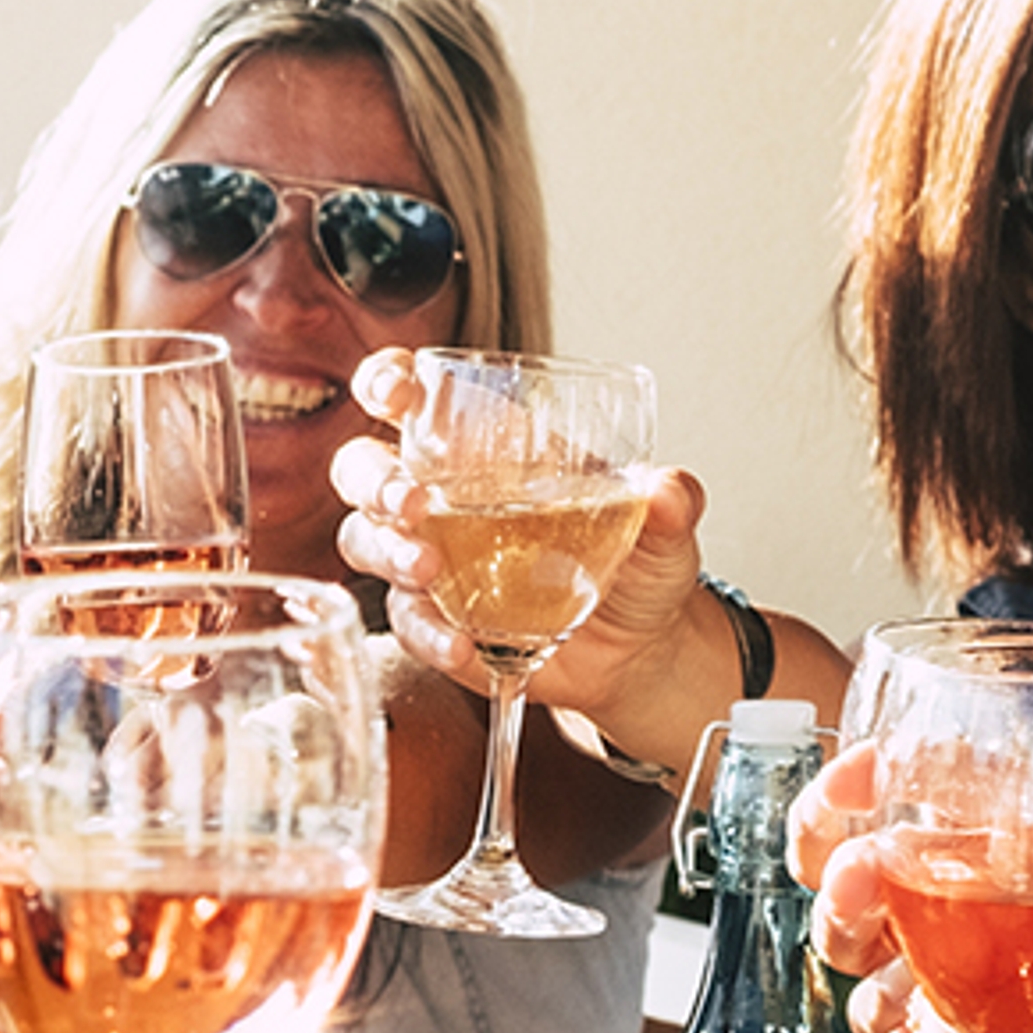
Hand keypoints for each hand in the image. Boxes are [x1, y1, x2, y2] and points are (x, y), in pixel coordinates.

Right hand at [330, 350, 719, 737]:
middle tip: (412, 502)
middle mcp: (443, 496)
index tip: (395, 392)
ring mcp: (430, 559)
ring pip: (365, 539)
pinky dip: (427, 632)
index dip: (387, 382)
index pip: (413, 398)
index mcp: (486, 447)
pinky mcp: (435, 620)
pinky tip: (462, 643)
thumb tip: (669, 489)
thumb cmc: (639, 564)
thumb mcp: (664, 528)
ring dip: (388, 551)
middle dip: (376, 480)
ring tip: (429, 570)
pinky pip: (405, 621)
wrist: (641, 650)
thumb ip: (670, 503)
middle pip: (363, 467)